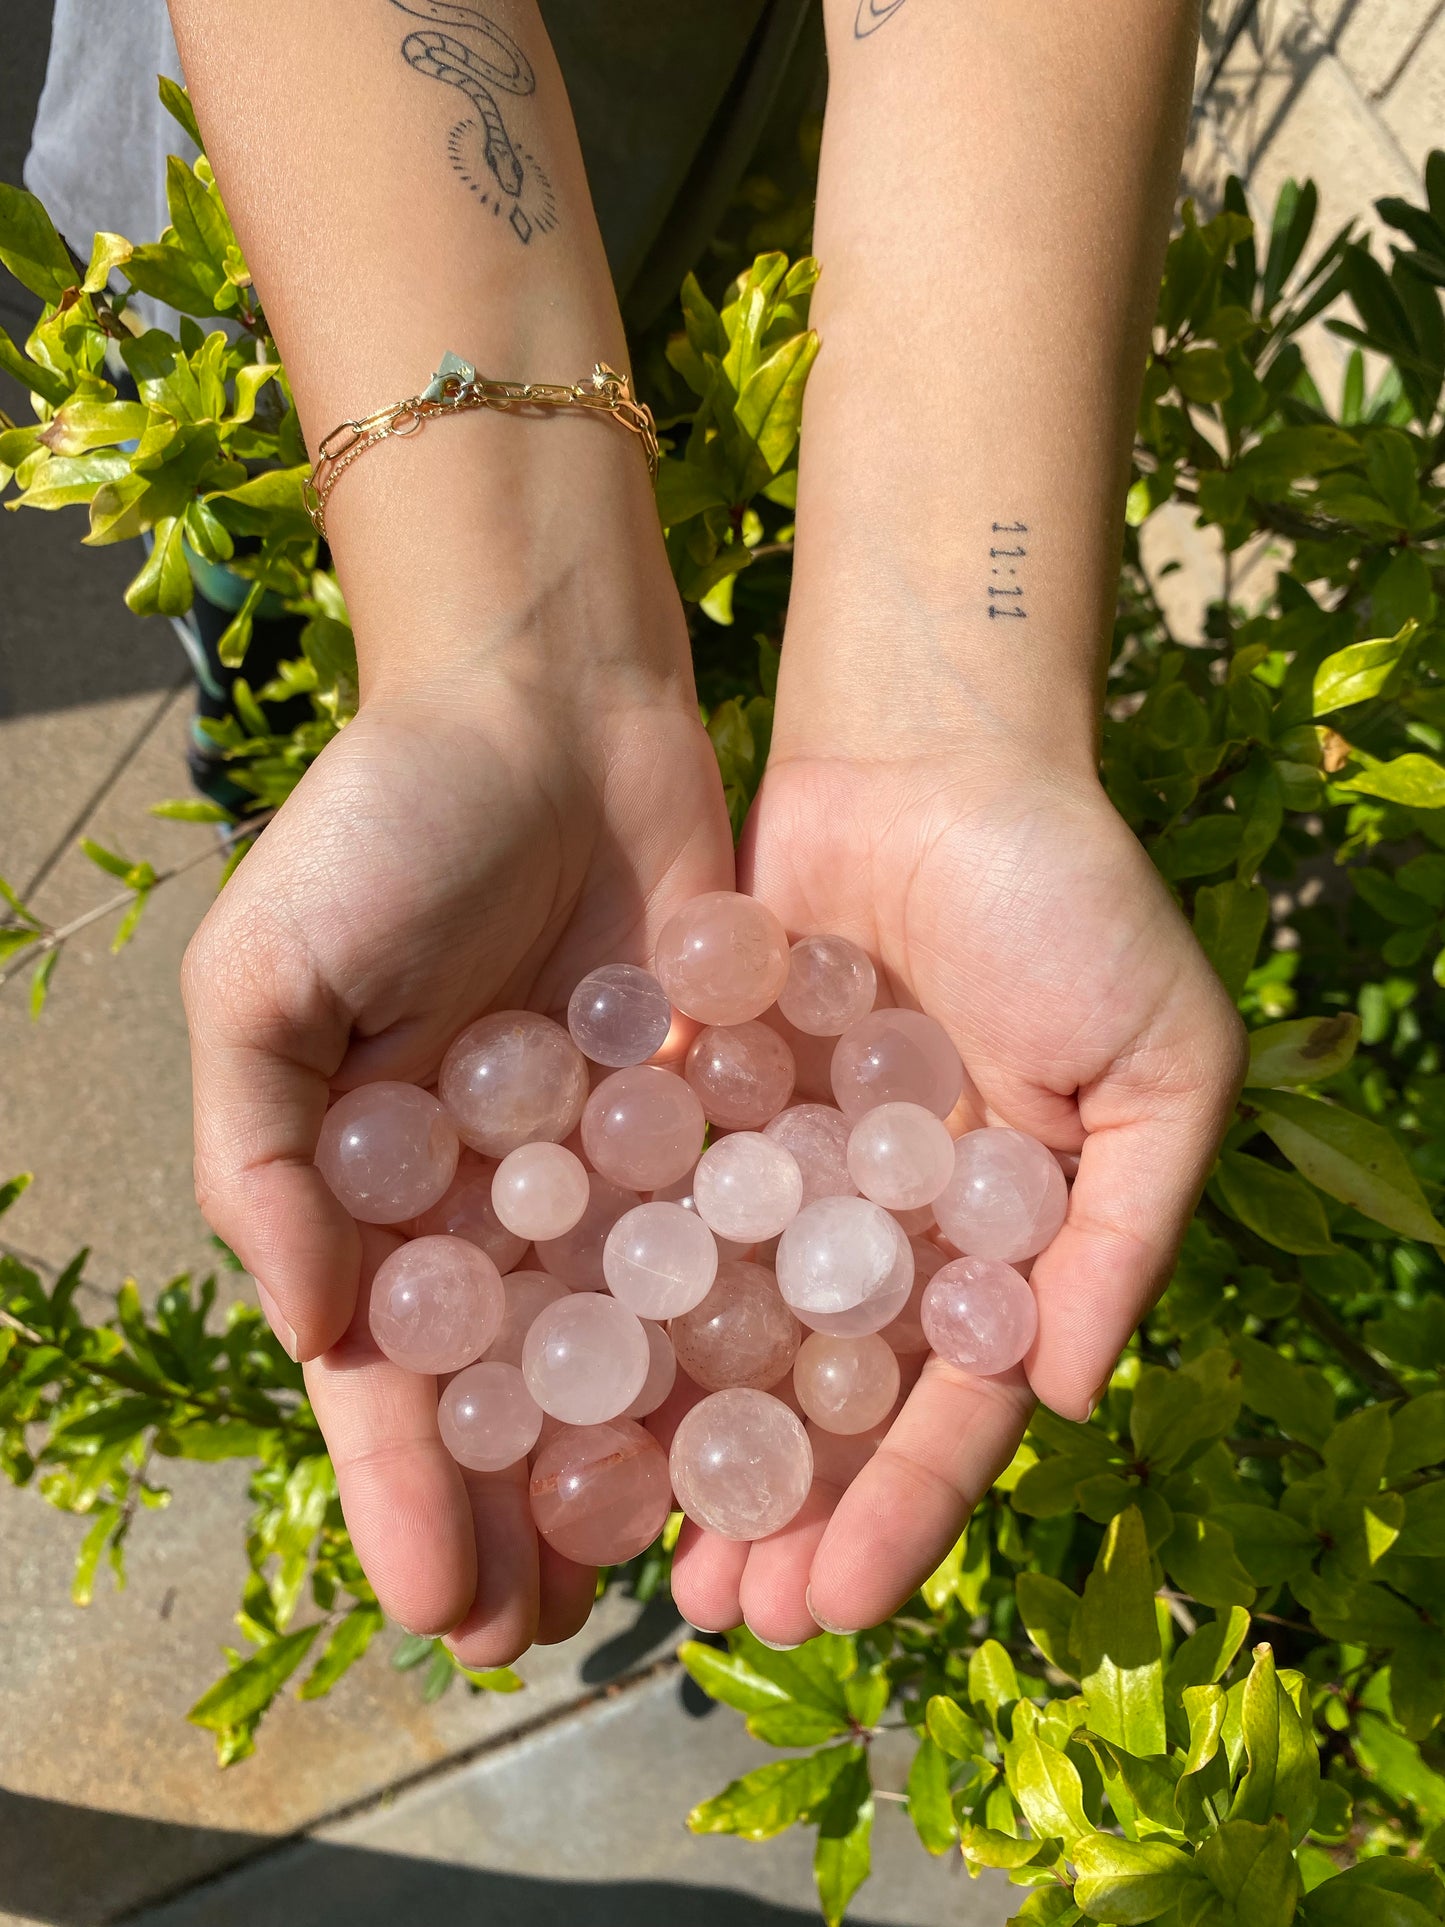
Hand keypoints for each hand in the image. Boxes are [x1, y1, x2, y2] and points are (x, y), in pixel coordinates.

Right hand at [182, 642, 733, 1663]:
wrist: (547, 702)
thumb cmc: (383, 826)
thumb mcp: (266, 977)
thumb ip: (266, 1151)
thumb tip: (312, 1327)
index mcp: (373, 1186)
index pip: (387, 1375)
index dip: (406, 1492)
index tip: (440, 1608)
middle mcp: (491, 1196)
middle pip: (512, 1391)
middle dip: (523, 1512)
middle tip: (557, 1635)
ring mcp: (606, 1163)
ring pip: (628, 1347)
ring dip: (643, 1461)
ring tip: (678, 1580)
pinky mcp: (708, 1114)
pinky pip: (724, 1245)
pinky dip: (743, 1334)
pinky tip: (779, 1427)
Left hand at [667, 743, 1244, 1645]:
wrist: (928, 749)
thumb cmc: (1068, 897)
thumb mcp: (1158, 1060)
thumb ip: (1126, 1230)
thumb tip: (1064, 1398)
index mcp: (996, 1242)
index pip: (947, 1407)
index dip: (896, 1511)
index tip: (834, 1604)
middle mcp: (881, 1228)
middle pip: (820, 1399)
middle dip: (776, 1507)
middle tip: (712, 1608)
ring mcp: (784, 1173)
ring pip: (724, 1333)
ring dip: (679, 1437)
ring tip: (622, 1537)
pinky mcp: (697, 1107)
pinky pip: (652, 1216)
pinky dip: (611, 1295)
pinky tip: (552, 1375)